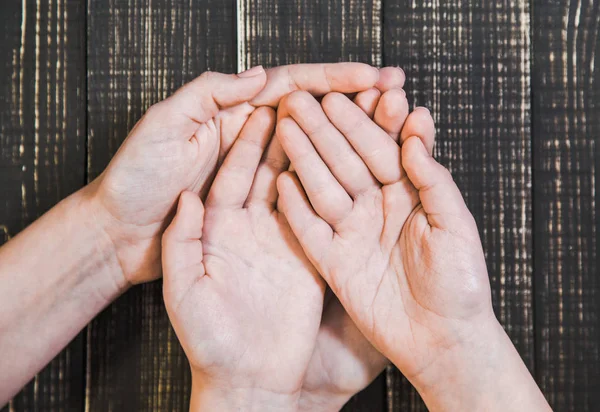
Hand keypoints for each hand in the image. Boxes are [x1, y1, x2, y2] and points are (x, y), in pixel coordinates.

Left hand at [87, 63, 380, 286]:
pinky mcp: (267, 216)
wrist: (121, 241)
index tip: (370, 75)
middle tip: (397, 92)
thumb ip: (210, 95)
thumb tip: (261, 76)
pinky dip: (337, 185)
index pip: (289, 89)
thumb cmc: (134, 182)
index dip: (331, 80)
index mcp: (230, 117)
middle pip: (312, 118)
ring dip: (355, 140)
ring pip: (316, 155)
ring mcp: (262, 182)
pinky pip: (306, 197)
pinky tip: (366, 178)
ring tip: (395, 127)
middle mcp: (250, 146)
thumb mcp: (164, 126)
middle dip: (356, 103)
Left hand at [162, 107, 324, 410]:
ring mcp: (281, 240)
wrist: (242, 382)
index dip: (252, 131)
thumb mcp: (179, 286)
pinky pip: (322, 218)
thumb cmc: (203, 339)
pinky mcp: (309, 259)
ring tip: (342, 118)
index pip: (235, 164)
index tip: (274, 99)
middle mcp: (250, 225)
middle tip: (315, 98)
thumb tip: (189, 195)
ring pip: (301, 184)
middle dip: (292, 131)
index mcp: (216, 222)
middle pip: (272, 165)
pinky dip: (334, 190)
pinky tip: (354, 162)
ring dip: (319, 152)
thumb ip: (182, 239)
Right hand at [277, 92, 549, 410]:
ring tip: (283, 128)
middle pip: (345, 162)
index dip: (362, 123)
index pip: (381, 149)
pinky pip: (309, 230)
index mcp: (408, 193)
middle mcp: (376, 207)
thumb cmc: (461, 283)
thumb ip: (435, 180)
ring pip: (323, 189)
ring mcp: (352, 233)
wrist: (443, 340)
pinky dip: (294, 208)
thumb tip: (418, 129)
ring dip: (304, 159)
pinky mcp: (333, 261)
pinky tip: (279, 181)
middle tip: (299, 100)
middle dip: (324, 130)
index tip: (342, 95)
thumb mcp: (457, 227)